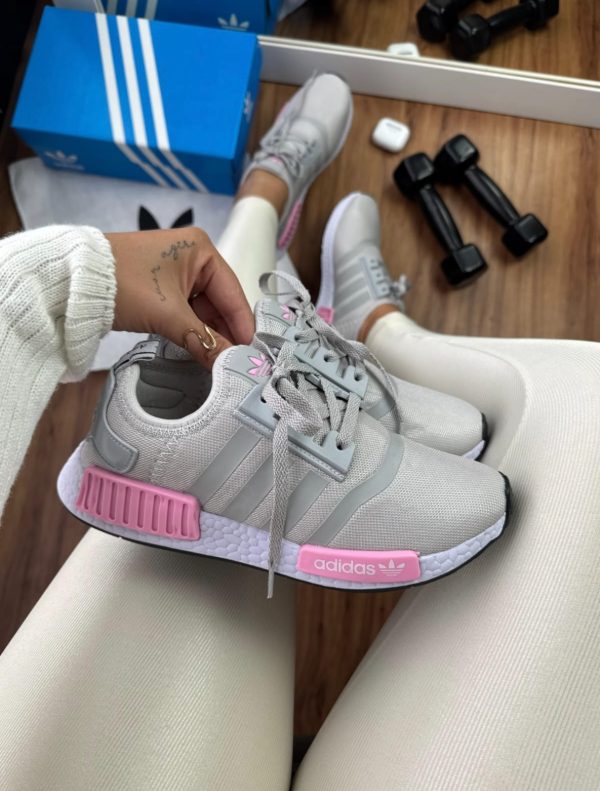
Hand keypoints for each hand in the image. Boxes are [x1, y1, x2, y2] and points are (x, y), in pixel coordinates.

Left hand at [107, 227, 253, 368]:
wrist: (72, 281)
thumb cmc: (121, 284)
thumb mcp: (167, 315)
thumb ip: (202, 341)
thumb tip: (227, 366)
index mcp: (201, 249)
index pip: (232, 293)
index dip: (242, 326)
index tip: (252, 353)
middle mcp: (192, 255)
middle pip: (219, 302)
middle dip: (224, 333)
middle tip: (236, 364)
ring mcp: (176, 270)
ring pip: (202, 309)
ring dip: (207, 334)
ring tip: (218, 361)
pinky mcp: (161, 284)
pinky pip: (186, 309)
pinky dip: (191, 329)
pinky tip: (198, 348)